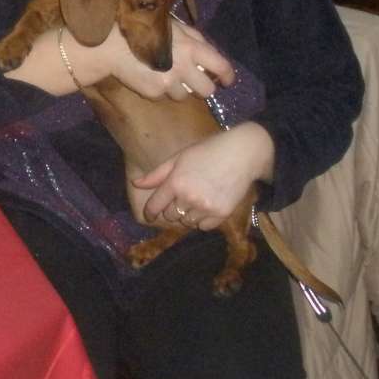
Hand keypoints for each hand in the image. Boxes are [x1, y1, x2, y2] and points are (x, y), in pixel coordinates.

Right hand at [65, 18, 232, 99]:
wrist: (112, 44)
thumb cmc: (144, 28)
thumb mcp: (173, 26)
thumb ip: (194, 38)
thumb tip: (209, 53)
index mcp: (192, 47)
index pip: (221, 66)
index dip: (228, 76)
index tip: (227, 80)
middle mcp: (184, 67)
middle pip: (207, 89)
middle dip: (204, 86)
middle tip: (196, 81)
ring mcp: (169, 82)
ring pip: (186, 95)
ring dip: (180, 88)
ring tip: (166, 75)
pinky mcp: (154, 92)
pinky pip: (165, 96)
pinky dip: (161, 90)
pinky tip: (150, 76)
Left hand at [134, 123, 275, 227]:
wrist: (243, 153)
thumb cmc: (208, 151)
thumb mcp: (179, 157)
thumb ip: (157, 174)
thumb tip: (136, 184)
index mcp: (176, 182)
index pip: (155, 206)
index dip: (149, 212)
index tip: (149, 215)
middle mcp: (189, 197)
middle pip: (171, 216)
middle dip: (171, 209)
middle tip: (181, 198)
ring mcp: (206, 207)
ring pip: (187, 222)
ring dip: (187, 215)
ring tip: (196, 199)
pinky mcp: (222, 214)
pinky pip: (204, 227)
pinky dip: (203, 220)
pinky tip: (207, 205)